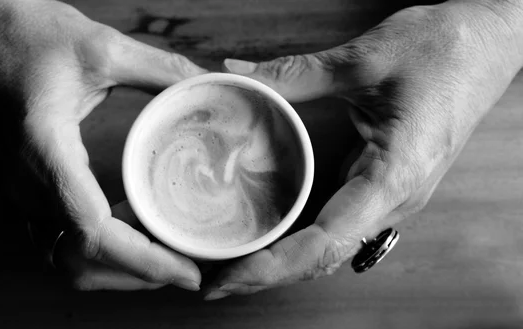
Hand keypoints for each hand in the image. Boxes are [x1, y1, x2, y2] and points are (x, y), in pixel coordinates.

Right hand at [0, 0, 206, 290]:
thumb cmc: (28, 34)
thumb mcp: (102, 47)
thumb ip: (162, 69)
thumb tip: (210, 85)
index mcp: (45, 150)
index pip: (93, 231)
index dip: (144, 261)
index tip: (187, 272)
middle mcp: (25, 182)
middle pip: (80, 261)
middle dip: (137, 274)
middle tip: (187, 267)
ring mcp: (19, 189)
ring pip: (65, 259)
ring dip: (115, 268)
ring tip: (164, 256)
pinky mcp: (22, 187)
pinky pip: (56, 239)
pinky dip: (96, 251)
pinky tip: (131, 231)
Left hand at [205, 1, 522, 299]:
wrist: (490, 43)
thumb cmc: (444, 49)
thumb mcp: (364, 58)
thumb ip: (296, 74)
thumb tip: (236, 76)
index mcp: (396, 175)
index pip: (327, 239)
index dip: (275, 265)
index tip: (231, 276)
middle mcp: (397, 198)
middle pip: (324, 255)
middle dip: (269, 272)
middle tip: (214, 280)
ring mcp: (393, 195)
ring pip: (332, 246)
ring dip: (284, 260)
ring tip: (234, 265)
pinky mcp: (386, 183)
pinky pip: (340, 223)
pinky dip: (303, 238)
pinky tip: (273, 235)